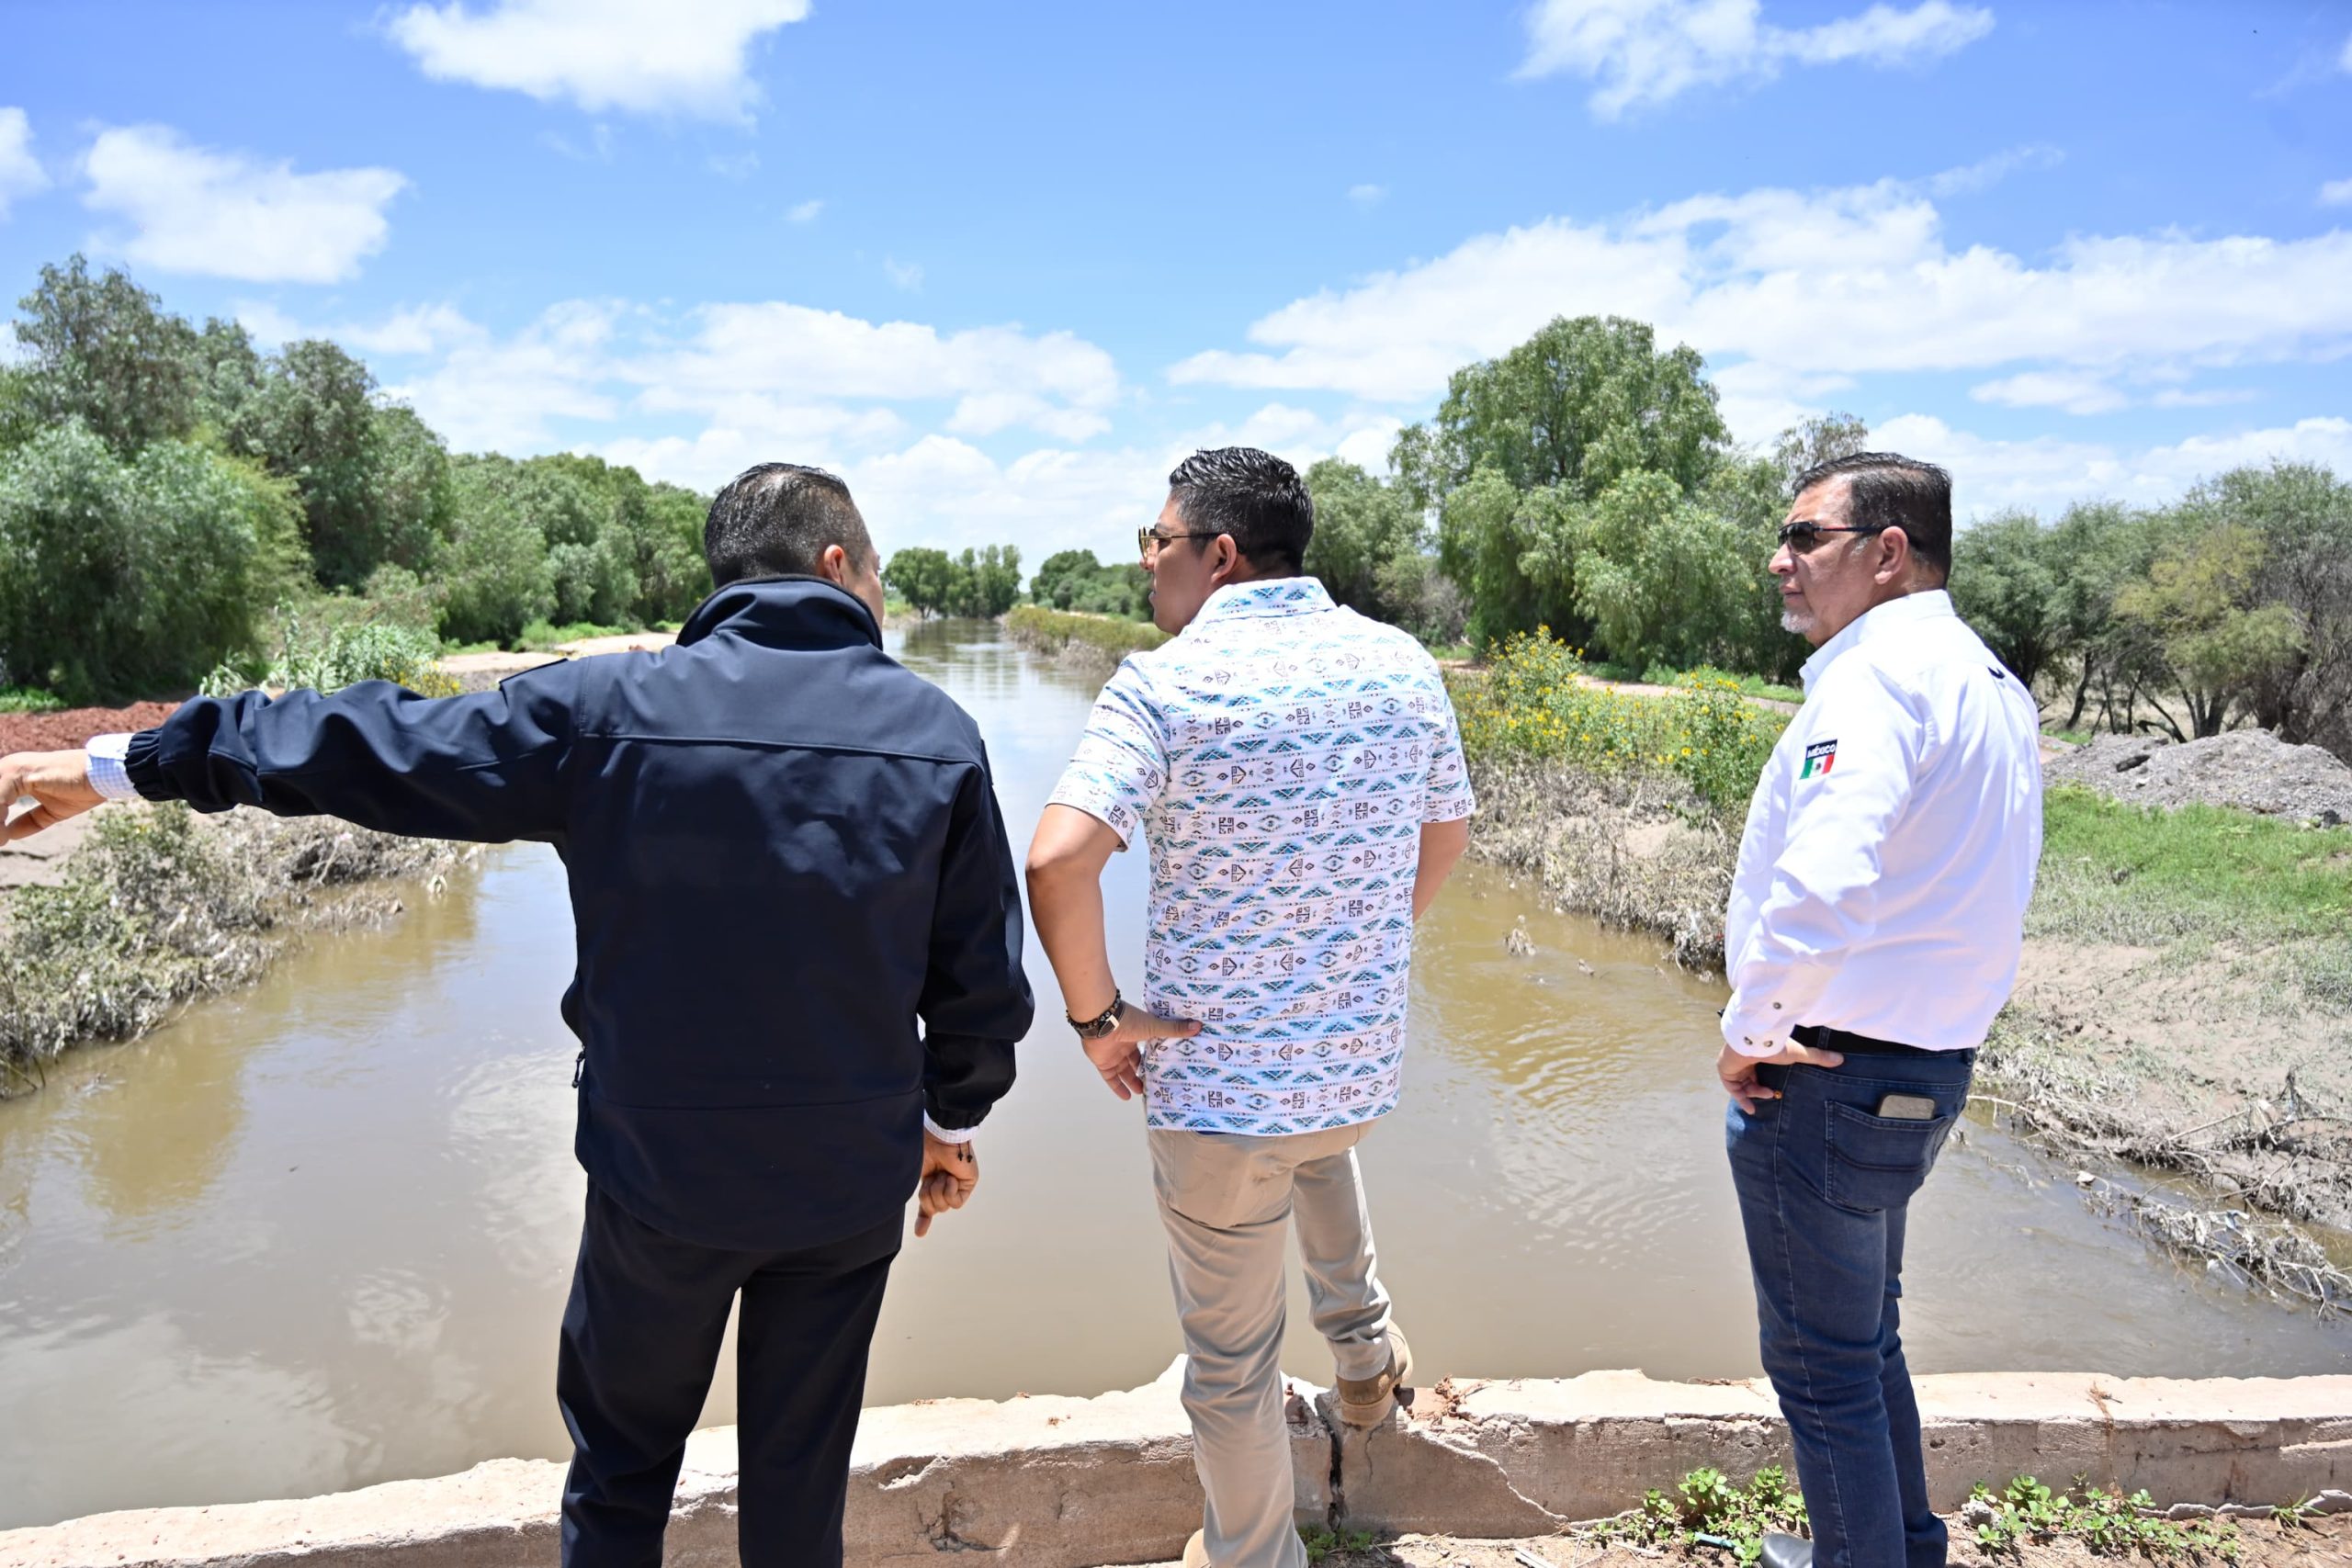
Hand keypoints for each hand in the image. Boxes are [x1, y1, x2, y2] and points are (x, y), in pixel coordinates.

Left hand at [1, 750, 104, 844]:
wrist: (104, 776)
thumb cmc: (82, 790)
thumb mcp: (50, 811)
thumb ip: (28, 821)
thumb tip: (8, 835)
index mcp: (15, 775)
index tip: (1, 841)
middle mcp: (9, 767)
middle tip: (0, 842)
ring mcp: (12, 768)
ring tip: (1, 842)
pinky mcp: (18, 773)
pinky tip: (3, 838)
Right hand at [914, 1131, 977, 1238]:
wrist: (938, 1136)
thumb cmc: (924, 1149)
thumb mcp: (915, 1176)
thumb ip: (918, 1195)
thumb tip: (920, 1214)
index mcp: (930, 1181)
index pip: (927, 1205)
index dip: (923, 1220)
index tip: (920, 1234)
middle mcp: (944, 1184)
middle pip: (934, 1208)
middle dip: (928, 1196)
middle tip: (930, 1178)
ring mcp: (957, 1184)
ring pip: (944, 1206)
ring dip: (938, 1191)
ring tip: (941, 1174)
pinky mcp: (969, 1183)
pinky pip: (956, 1202)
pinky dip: (949, 1191)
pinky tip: (950, 1177)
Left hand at [1082, 1001, 1201, 1101]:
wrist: (1103, 1022)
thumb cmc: (1129, 1021)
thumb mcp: (1155, 1027)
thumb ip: (1174, 1029)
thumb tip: (1198, 1026)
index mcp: (1136, 1033)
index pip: (1146, 1048)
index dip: (1153, 1057)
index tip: (1163, 1067)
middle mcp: (1124, 1044)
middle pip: (1134, 1062)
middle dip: (1142, 1072)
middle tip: (1154, 1083)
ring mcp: (1112, 1054)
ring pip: (1123, 1071)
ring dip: (1132, 1082)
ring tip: (1143, 1093)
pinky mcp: (1102, 1063)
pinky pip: (1110, 1078)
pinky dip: (1117, 1088)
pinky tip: (1127, 1098)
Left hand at [1717, 1040, 1844, 1114]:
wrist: (1754, 1040)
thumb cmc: (1774, 1045)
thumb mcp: (1798, 1053)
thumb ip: (1817, 1057)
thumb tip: (1841, 1059)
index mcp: (1757, 1052)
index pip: (1758, 1069)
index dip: (1765, 1082)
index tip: (1775, 1092)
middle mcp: (1743, 1059)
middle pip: (1750, 1079)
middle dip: (1761, 1090)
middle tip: (1773, 1095)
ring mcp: (1733, 1065)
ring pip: (1742, 1085)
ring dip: (1756, 1093)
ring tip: (1769, 1094)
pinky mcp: (1725, 1071)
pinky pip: (1732, 1089)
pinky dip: (1741, 1099)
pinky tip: (1751, 1109)